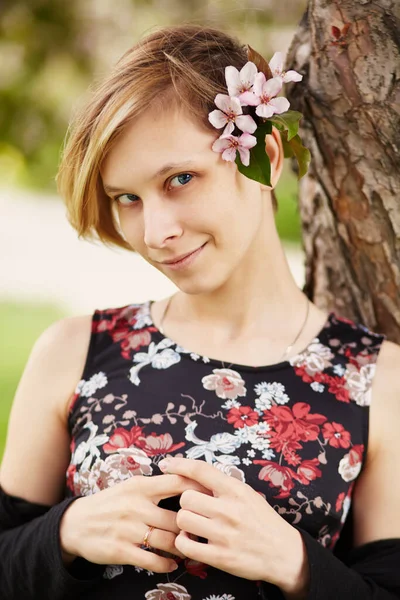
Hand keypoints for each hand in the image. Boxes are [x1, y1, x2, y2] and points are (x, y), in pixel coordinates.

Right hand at [60, 473, 211, 572]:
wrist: (76, 523)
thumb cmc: (111, 503)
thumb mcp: (131, 487)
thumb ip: (157, 486)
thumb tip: (191, 484)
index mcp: (141, 486)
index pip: (177, 483)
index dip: (198, 490)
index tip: (213, 497)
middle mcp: (136, 505)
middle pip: (177, 517)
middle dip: (193, 527)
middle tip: (206, 532)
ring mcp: (128, 529)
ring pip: (168, 541)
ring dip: (182, 548)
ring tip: (190, 549)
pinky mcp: (121, 550)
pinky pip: (152, 560)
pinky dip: (166, 564)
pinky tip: (172, 564)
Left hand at [159, 457, 307, 591]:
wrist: (284, 553)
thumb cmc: (263, 520)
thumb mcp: (247, 494)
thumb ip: (223, 485)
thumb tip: (194, 473)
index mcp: (236, 490)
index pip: (201, 470)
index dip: (179, 464)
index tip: (166, 464)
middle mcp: (229, 510)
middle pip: (186, 497)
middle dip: (186, 502)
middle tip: (195, 508)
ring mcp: (224, 534)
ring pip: (183, 519)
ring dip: (184, 522)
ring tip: (194, 525)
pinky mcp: (220, 557)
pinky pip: (185, 545)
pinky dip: (183, 542)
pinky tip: (192, 540)